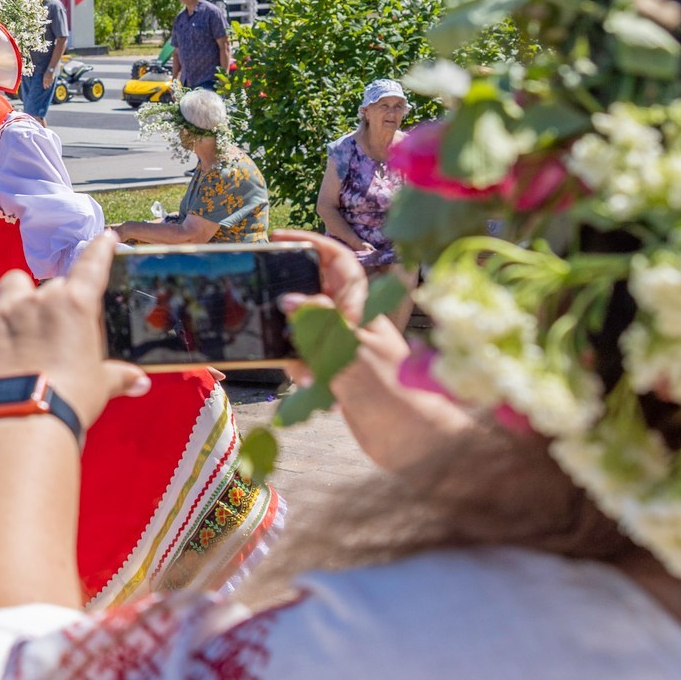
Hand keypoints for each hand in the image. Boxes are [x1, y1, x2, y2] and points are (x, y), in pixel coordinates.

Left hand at [0, 233, 147, 427]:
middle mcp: (40, 300)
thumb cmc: (70, 400)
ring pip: (12, 284)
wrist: (25, 419)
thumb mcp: (101, 386)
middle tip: (53, 329)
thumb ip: (119, 376)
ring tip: (18, 321)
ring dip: (16, 296)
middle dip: (53, 302)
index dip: (100, 249)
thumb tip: (140, 382)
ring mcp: (5, 311)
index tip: (106, 238)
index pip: (92, 265)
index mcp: (76, 306)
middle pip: (50, 286)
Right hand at [274, 229, 470, 472]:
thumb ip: (319, 324)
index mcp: (362, 307)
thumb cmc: (393, 392)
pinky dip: (300, 370)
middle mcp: (352, 321)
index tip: (278, 239)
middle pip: (314, 292)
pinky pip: (306, 359)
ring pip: (305, 329)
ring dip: (293, 344)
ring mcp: (343, 347)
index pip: (337, 261)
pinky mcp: (337, 374)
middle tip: (267, 306)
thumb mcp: (351, 352)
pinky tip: (310, 386)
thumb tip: (287, 299)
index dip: (311, 243)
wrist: (413, 440)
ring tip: (299, 366)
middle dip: (290, 298)